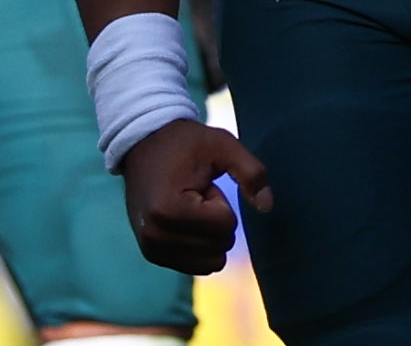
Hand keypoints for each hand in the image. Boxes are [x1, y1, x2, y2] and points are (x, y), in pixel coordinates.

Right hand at [118, 118, 271, 274]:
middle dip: (215, 219)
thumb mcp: (222, 144)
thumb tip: (267, 206)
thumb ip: (251, 172)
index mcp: (168, 209)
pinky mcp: (152, 255)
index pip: (225, 225)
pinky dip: (200, 245)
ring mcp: (151, 248)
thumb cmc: (185, 144)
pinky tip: (182, 219)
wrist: (142, 144)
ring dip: (208, 234)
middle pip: (219, 247)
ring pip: (211, 263)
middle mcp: (155, 235)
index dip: (221, 200)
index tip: (199, 183)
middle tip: (192, 194)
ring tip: (188, 206)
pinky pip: (196, 266)